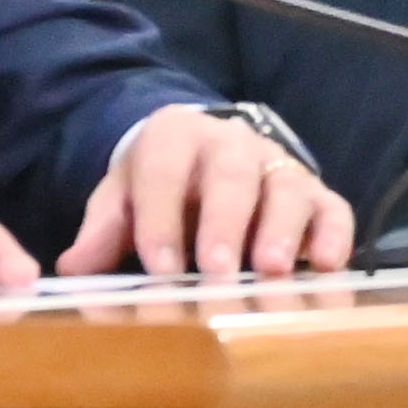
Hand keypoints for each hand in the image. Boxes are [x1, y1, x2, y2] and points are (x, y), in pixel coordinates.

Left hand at [60, 103, 359, 279]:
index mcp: (174, 138)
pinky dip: (334, 235)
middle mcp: (232, 144)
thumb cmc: (160, 185)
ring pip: (287, 187)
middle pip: (231, 175)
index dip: (160, 218)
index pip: (163, 170)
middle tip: (217, 268)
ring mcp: (278, 166)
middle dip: (225, 223)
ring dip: (281, 229)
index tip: (159, 268)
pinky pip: (333, 208)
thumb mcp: (122, 196)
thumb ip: (103, 230)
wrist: (204, 152)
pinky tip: (328, 266)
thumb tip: (73, 270)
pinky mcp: (317, 192)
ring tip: (271, 270)